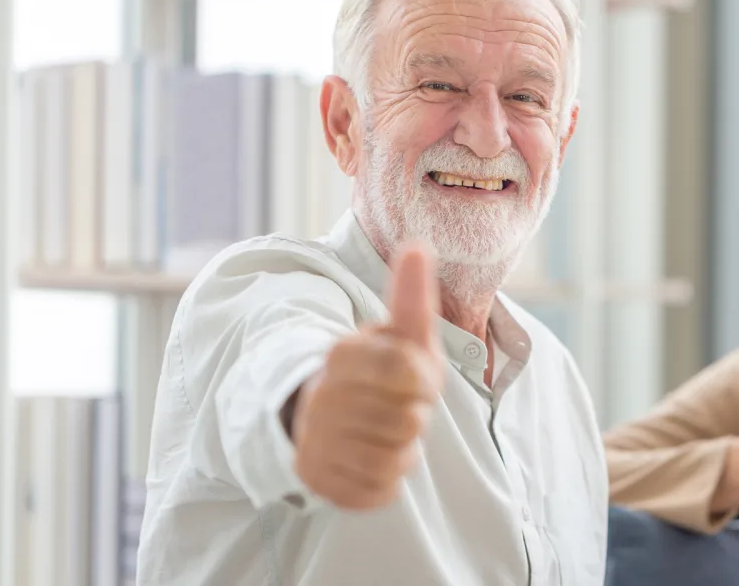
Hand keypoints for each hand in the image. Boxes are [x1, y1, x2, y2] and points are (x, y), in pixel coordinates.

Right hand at [292, 241, 445, 509]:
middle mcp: (320, 400)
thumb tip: (419, 247)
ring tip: (387, 430)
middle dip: (415, 415)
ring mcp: (314, 444)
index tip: (413, 375)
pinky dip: (386, 479)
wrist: (321, 412)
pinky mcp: (317, 482)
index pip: (408, 373)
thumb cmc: (375, 369)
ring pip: (394, 460)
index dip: (423, 379)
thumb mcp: (398, 332)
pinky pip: (378, 492)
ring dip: (403, 449)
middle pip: (408, 421)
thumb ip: (410, 296)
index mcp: (340, 355)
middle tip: (399, 406)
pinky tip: (373, 457)